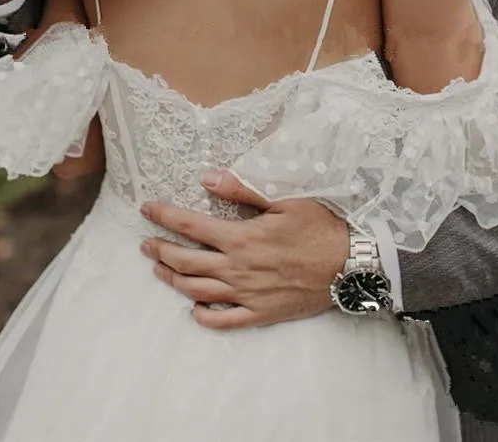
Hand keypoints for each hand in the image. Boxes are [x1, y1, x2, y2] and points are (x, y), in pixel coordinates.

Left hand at [139, 171, 348, 330]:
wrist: (351, 265)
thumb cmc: (320, 227)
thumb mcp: (284, 199)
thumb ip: (242, 190)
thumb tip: (207, 177)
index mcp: (241, 238)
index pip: (190, 225)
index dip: (164, 216)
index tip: (146, 209)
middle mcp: (237, 269)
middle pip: (185, 261)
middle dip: (160, 250)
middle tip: (146, 243)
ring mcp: (247, 295)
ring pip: (197, 290)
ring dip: (173, 279)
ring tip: (160, 270)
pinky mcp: (260, 313)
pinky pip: (224, 320)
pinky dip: (203, 316)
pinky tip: (194, 309)